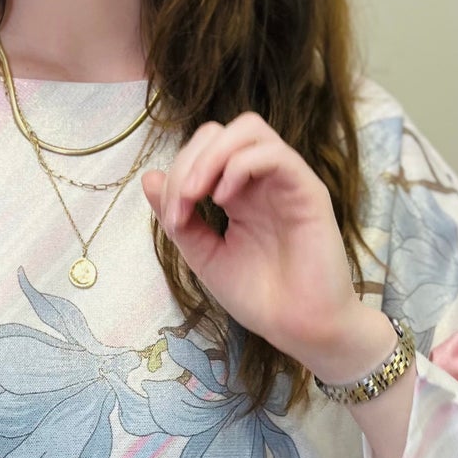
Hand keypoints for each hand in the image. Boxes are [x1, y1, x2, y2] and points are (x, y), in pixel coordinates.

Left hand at [140, 112, 369, 377]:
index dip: (178, 173)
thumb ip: (179, 219)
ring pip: (249, 129)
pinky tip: (224, 201)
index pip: (204, 150)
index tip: (172, 218)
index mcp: (239, 192)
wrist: (299, 328)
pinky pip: (274, 154)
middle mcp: (263, 180)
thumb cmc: (259, 296)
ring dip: (211, 157)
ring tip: (197, 196)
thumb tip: (148, 178)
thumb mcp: (205, 256)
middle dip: (190, 160)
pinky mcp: (309, 191)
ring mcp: (287, 182)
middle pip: (222, 131)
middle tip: (181, 203)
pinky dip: (240, 167)